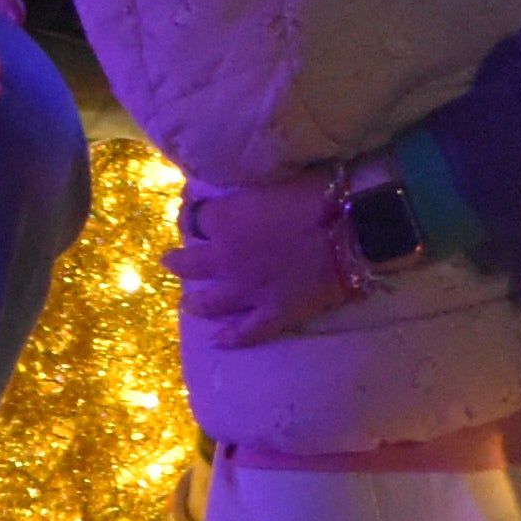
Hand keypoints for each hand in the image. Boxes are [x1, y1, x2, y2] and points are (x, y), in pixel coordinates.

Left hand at [172, 172, 364, 338]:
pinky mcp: (274, 313)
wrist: (351, 227)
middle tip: (170, 261)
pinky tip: (220, 341)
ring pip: (210, 302)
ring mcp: (248, 290)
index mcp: (224, 220)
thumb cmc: (316, 193)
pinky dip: (232, 338)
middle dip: (177, 262)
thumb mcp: (272, 178)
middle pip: (189, 263)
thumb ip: (248, 191)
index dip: (190, 215)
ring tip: (187, 304)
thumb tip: (238, 192)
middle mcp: (225, 258)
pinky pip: (247, 332)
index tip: (190, 212)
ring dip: (195, 303)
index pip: (194, 217)